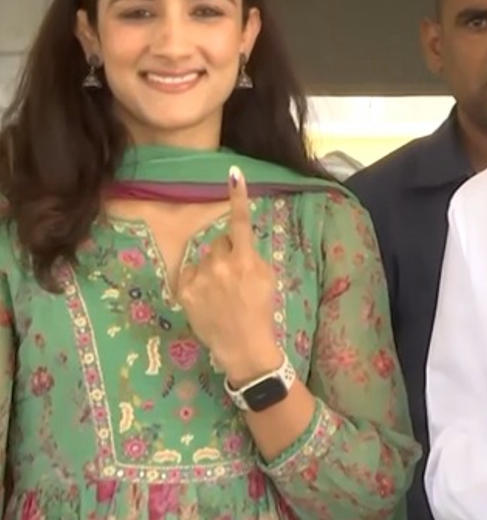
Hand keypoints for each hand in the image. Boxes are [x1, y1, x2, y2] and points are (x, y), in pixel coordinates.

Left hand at [175, 166, 279, 384]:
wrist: (243, 345)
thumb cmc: (261, 311)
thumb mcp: (267, 279)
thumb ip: (252, 257)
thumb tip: (239, 246)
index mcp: (246, 259)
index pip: (241, 222)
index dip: (238, 197)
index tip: (233, 174)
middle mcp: (221, 263)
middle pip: (219, 242)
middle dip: (226, 253)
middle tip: (235, 277)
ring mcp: (200, 277)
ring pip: (204, 258)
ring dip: (211, 268)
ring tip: (220, 293)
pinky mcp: (185, 291)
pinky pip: (190, 273)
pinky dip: (197, 281)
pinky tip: (207, 298)